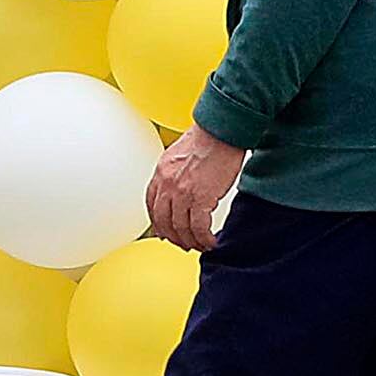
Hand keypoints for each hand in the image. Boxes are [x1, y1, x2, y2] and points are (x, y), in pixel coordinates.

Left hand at [145, 127, 248, 252]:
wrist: (224, 131)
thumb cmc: (210, 136)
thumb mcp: (181, 153)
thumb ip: (175, 171)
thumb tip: (180, 183)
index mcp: (161, 173)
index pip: (151, 204)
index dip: (158, 221)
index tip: (166, 229)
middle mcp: (167, 185)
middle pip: (163, 221)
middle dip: (174, 237)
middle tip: (184, 243)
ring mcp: (182, 193)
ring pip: (181, 228)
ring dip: (190, 241)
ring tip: (200, 245)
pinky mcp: (201, 198)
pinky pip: (198, 227)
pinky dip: (204, 238)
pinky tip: (211, 241)